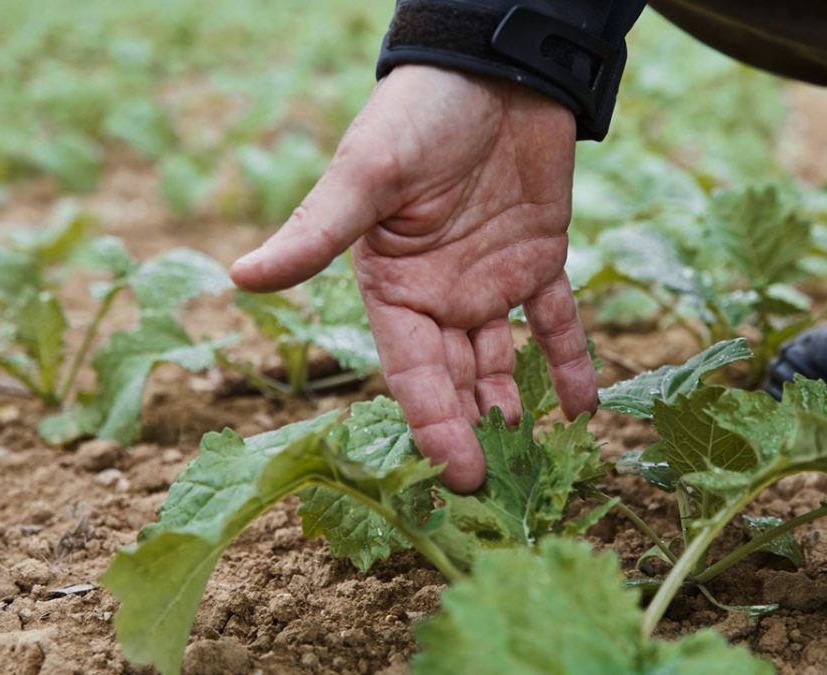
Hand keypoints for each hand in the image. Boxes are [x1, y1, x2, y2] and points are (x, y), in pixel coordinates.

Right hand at [230, 65, 596, 491]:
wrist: (495, 67)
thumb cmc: (421, 114)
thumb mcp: (369, 174)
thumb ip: (319, 231)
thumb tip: (242, 277)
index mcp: (392, 284)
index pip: (410, 370)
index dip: (431, 422)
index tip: (455, 473)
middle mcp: (439, 293)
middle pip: (455, 377)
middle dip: (473, 429)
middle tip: (499, 487)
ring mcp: (490, 279)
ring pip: (502, 359)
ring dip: (516, 405)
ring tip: (535, 457)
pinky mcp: (539, 258)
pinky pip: (556, 320)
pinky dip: (571, 359)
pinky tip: (584, 406)